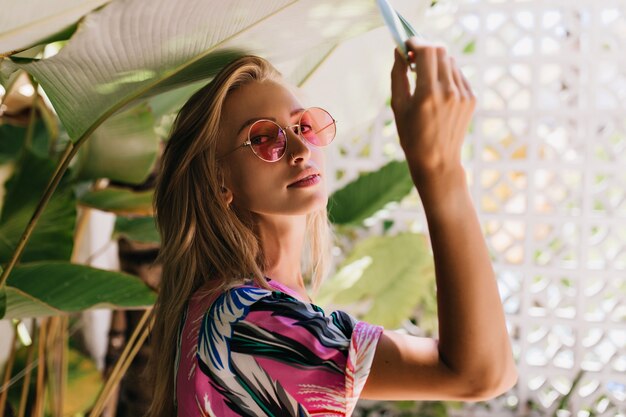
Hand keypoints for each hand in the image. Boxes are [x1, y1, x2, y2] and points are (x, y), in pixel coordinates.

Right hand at [391, 38, 475, 180]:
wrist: (437, 161)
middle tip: (414, 57)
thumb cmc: (412, 136)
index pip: (427, 50)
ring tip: (424, 76)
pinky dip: (446, 74)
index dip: (416, 42)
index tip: (407, 44)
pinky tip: (437, 90)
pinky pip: (458, 75)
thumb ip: (398, 75)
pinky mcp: (471, 99)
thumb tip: (399, 51)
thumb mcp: (398, 106)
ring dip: (436, 61)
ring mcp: (463, 95)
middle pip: (440, 51)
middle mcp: (448, 92)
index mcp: (427, 94)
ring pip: (450, 61)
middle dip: (426, 49)